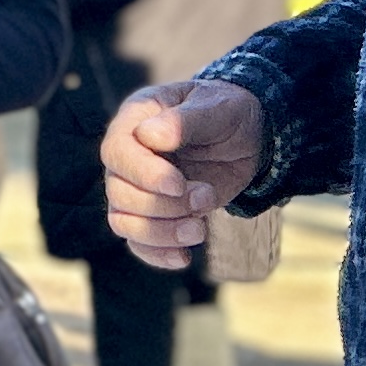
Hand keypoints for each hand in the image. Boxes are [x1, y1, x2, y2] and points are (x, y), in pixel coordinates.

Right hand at [102, 78, 266, 270]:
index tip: (180, 184)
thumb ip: (184, 121)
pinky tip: (184, 257)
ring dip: (160, 232)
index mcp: (135, 121)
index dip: (144, 175)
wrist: (248, 137)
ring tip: (199, 229)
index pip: (117, 153)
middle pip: (119, 193)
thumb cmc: (228, 113)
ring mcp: (136, 188)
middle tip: (206, 197)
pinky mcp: (152, 214)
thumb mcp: (215, 108)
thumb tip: (148, 136)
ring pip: (123, 222)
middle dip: (163, 205)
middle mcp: (128, 157)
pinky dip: (157, 254)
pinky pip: (138, 242)